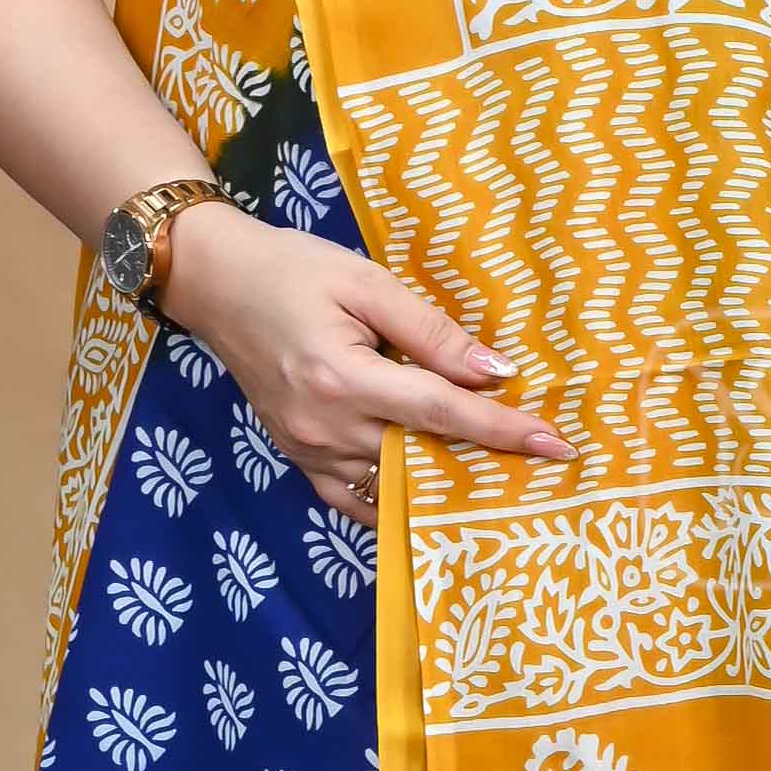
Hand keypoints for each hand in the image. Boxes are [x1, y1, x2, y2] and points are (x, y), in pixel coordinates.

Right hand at [158, 198, 570, 524]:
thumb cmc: (292, 270)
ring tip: (498, 475)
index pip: (441, 412)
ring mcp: (306, 450)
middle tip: (539, 464)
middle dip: (482, 461)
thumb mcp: (365, 282)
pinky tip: (431, 489)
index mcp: (342, 378)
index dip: (502, 430)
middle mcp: (323, 427)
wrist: (214, 282)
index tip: (556, 446)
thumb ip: (430, 331)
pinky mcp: (296, 457)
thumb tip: (493, 372)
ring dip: (443, 482)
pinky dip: (395, 500)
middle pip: (422, 457)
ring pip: (391, 485)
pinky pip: (354, 499)